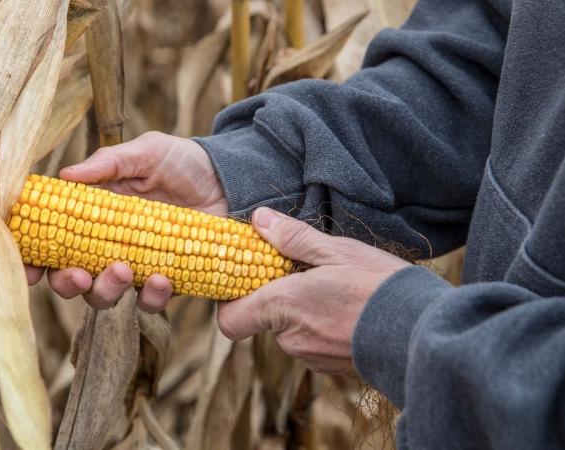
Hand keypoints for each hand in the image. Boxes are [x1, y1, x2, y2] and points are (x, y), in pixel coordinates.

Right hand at [25, 131, 227, 310]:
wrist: (233, 182)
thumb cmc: (183, 162)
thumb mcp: (146, 152)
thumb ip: (109, 163)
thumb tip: (66, 175)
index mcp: (92, 215)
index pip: (53, 242)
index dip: (34, 259)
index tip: (27, 268)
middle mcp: (107, 246)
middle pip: (71, 278)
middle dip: (66, 282)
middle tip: (77, 273)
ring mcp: (136, 268)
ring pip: (105, 297)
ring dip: (106, 290)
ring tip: (122, 269)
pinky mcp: (167, 282)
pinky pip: (150, 302)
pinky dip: (152, 295)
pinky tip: (162, 278)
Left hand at [217, 208, 410, 376]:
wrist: (423, 334)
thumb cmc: (379, 286)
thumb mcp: (338, 251)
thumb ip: (293, 238)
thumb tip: (258, 220)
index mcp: (282, 306)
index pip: (229, 320)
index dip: (233, 303)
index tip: (250, 281)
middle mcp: (290, 339)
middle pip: (266, 320)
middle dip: (282, 299)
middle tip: (310, 275)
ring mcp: (312, 358)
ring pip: (293, 332)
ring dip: (306, 313)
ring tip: (339, 292)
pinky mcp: (334, 370)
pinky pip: (316, 345)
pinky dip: (326, 329)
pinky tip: (352, 312)